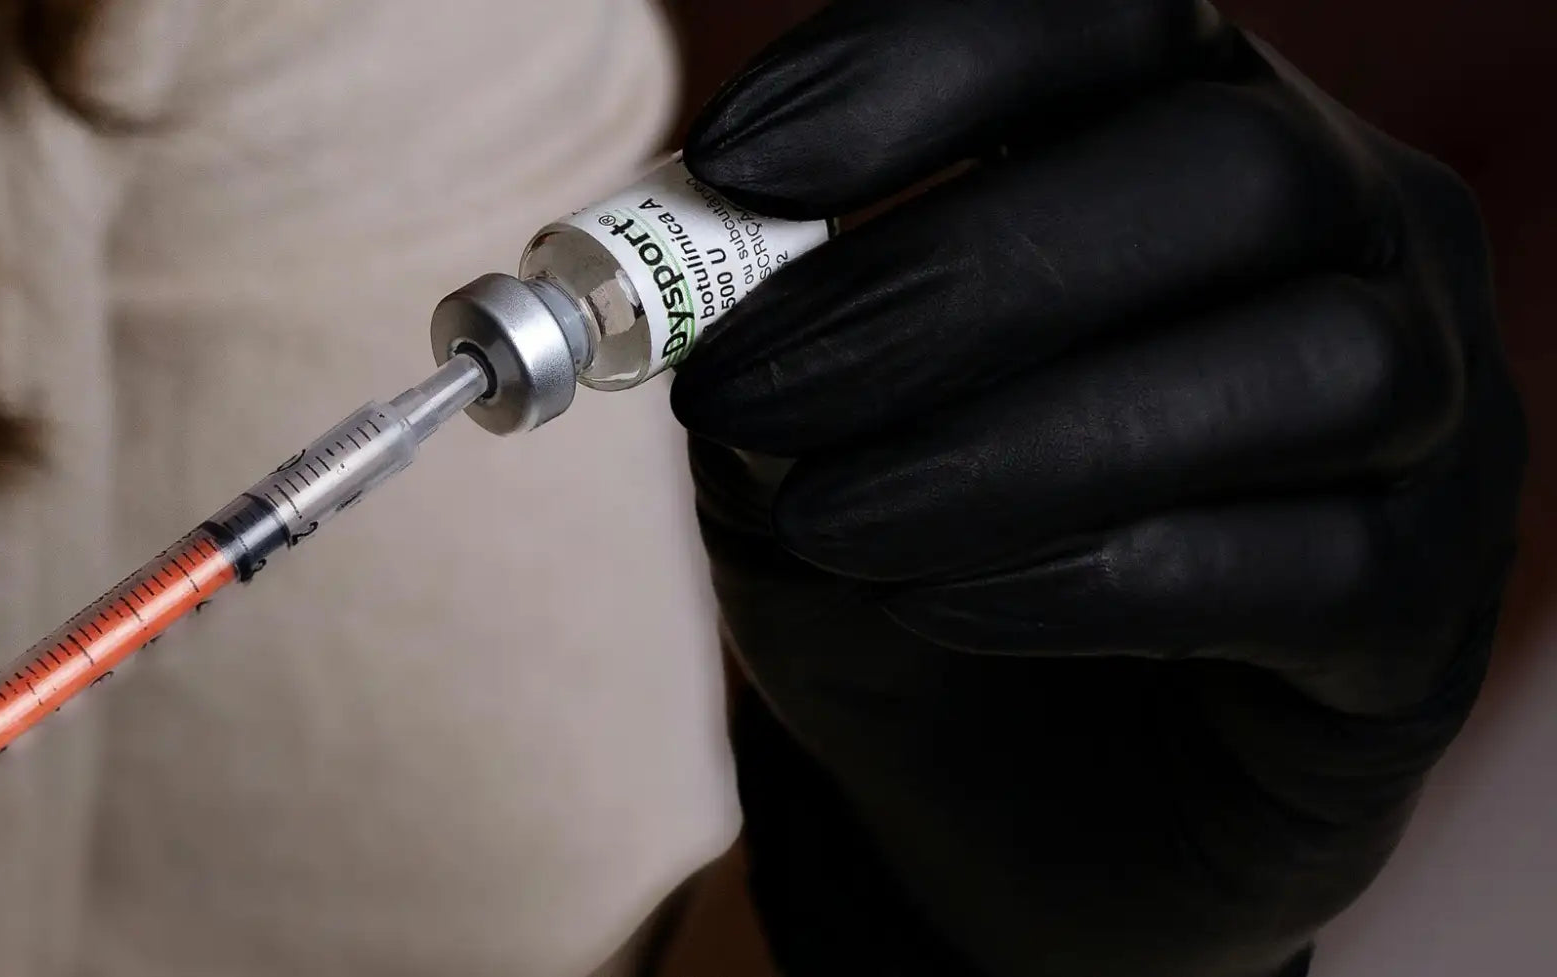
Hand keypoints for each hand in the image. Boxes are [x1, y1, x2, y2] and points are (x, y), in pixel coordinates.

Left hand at [670, 2, 1527, 975]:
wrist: (998, 806)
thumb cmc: (899, 566)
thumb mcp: (795, 443)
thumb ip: (776, 341)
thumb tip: (709, 270)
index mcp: (1180, 125)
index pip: (1105, 15)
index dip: (924, 63)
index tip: (736, 162)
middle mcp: (1349, 233)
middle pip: (1228, 171)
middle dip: (958, 281)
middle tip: (747, 389)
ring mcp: (1425, 412)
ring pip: (1305, 367)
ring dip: (1021, 446)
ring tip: (830, 523)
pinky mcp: (1425, 603)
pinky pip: (1310, 566)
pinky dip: (1095, 578)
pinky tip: (936, 603)